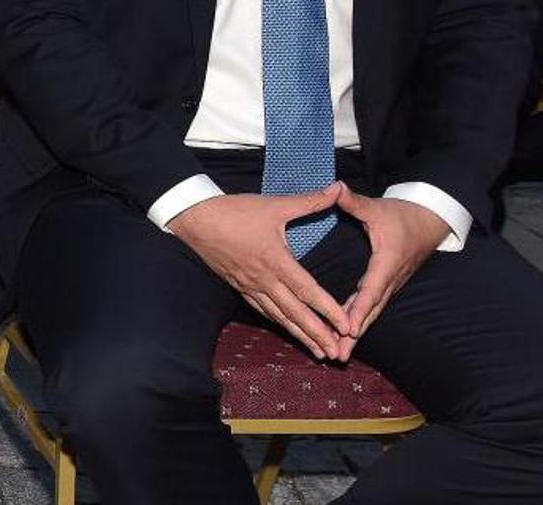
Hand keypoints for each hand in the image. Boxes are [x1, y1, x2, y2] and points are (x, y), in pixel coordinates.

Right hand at [167, 186, 352, 360]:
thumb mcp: (274, 204)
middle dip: (317, 334)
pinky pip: (261, 309)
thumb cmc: (235, 211)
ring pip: (278, 316)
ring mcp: (249, 285)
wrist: (196, 218)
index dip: (329, 310)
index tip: (347, 326)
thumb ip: (308, 201)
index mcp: (276, 260)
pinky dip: (277, 322)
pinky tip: (286, 328)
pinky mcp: (238, 285)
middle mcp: (264, 279)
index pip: (307, 291)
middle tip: (336, 353)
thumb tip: (336, 189)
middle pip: (294, 313)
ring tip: (317, 351)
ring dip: (299, 335)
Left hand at [331, 186, 450, 358]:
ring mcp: (390, 284)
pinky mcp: (387, 284)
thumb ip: (354, 202)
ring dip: (357, 332)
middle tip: (339, 353)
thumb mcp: (377, 207)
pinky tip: (346, 334)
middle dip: (354, 333)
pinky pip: (372, 306)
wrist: (430, 220)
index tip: (348, 328)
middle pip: (370, 310)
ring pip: (371, 312)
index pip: (370, 289)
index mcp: (386, 262)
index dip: (359, 309)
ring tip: (340, 353)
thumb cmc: (402, 214)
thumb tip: (336, 187)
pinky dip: (360, 321)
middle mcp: (389, 278)